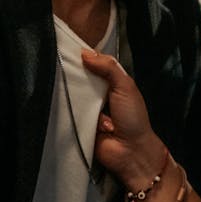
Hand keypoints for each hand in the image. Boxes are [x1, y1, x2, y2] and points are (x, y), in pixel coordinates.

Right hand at [80, 49, 165, 188]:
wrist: (131, 151)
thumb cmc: (133, 117)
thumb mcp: (125, 86)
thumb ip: (109, 67)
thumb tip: (85, 53)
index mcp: (111, 82)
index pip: (93, 65)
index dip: (83, 59)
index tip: (67, 51)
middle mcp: (98, 94)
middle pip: (80, 80)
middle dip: (78, 80)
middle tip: (70, 76)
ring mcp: (88, 109)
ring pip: (75, 97)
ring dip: (84, 103)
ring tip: (98, 112)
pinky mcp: (79, 123)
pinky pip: (71, 114)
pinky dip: (80, 118)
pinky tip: (92, 124)